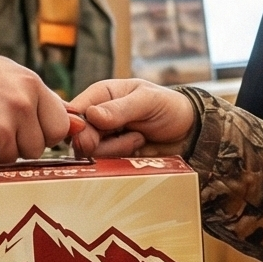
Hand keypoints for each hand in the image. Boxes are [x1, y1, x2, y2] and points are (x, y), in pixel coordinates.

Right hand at [0, 46, 71, 163]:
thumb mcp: (9, 74)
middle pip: (37, 147)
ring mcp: (1, 125)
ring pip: (13, 158)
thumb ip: (41, 99)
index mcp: (31, 85)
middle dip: (19, 143)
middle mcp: (20, 104)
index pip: (60, 126)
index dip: (44, 133)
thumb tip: (78, 123)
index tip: (27, 128)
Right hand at [68, 78, 195, 158]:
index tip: (97, 129)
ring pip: (90, 154)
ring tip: (138, 137)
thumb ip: (120, 108)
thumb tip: (92, 115)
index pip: (74, 110)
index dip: (78, 123)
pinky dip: (121, 160)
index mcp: (101, 95)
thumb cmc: (168, 107)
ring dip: (116, 149)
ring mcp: (104, 139)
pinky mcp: (113, 158)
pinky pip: (105, 166)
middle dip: (98, 140)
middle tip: (126, 134)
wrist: (188, 133)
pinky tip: (138, 148)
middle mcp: (97, 117)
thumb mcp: (147, 101)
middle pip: (78, 136)